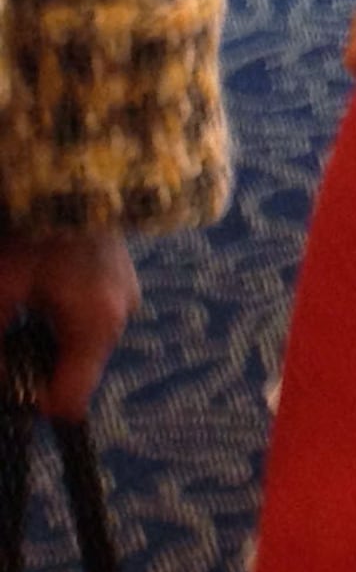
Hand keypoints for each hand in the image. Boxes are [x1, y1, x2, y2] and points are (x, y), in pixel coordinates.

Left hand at [0, 229, 137, 419]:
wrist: (74, 170)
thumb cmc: (31, 231)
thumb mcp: (0, 290)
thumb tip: (1, 380)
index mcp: (96, 324)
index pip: (67, 401)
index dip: (27, 401)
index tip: (5, 378)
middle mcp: (120, 315)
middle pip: (72, 372)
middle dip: (33, 364)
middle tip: (10, 329)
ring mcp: (126, 294)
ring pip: (80, 344)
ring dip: (45, 339)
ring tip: (21, 305)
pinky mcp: (121, 278)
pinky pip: (89, 317)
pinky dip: (61, 317)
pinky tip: (41, 293)